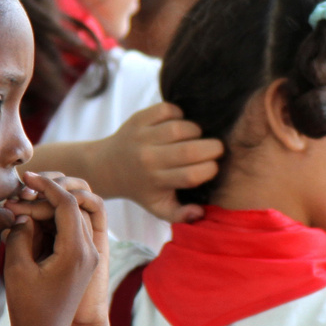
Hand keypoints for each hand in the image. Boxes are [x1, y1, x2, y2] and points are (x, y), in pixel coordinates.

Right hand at [3, 172, 100, 325]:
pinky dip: (52, 224)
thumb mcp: (17, 268)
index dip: (46, 186)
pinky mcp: (81, 261)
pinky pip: (70, 232)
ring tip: (19, 210)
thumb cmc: (28, 307)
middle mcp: (89, 251)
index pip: (68, 204)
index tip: (25, 176)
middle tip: (15, 198)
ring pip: (72, 219)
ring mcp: (88, 257)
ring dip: (47, 210)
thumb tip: (25, 213)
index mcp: (77, 252)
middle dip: (44, 198)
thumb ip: (21, 234)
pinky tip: (29, 224)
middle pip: (72, 208)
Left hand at [90, 103, 221, 223]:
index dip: (210, 169)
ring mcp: (142, 137)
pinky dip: (179, 113)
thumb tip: (200, 212)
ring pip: (180, 127)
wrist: (109, 167)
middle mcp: (148, 159)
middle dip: (212, 147)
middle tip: (216, 148)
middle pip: (189, 150)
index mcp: (156, 181)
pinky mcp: (138, 119)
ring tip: (197, 136)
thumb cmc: (142, 188)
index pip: (191, 175)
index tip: (213, 167)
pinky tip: (179, 122)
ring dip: (196, 130)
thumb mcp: (158, 207)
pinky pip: (166, 110)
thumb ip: (180, 215)